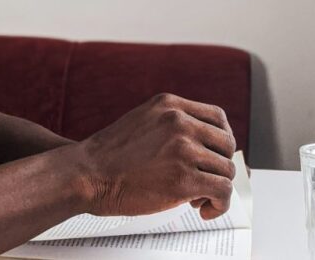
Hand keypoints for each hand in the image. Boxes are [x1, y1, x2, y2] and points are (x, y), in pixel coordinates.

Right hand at [76, 93, 236, 219]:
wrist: (87, 173)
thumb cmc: (110, 154)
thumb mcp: (143, 120)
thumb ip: (171, 123)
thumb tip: (201, 142)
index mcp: (169, 105)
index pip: (218, 117)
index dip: (222, 139)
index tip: (216, 154)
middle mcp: (179, 122)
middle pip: (227, 143)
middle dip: (220, 164)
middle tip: (206, 178)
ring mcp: (182, 149)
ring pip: (226, 169)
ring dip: (217, 187)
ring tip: (199, 196)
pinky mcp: (183, 179)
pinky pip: (222, 191)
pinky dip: (219, 205)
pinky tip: (204, 208)